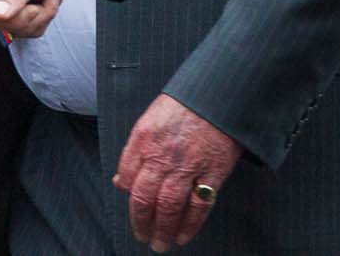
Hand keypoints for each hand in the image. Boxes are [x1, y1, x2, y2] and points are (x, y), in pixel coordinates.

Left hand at [115, 95, 241, 251]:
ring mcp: (188, 166)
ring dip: (162, 229)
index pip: (128, 176)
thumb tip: (120, 181)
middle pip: (145, 196)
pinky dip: (190, 225)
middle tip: (142, 237)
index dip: (128, 199)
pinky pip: (199, 205)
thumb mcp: (148, 120)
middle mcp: (163, 155)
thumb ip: (133, 152)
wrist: (218, 98)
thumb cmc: (182, 108)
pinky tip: (182, 235)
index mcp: (144, 139)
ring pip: (169, 206)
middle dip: (141, 222)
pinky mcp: (212, 173)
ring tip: (159, 244)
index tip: (132, 213)